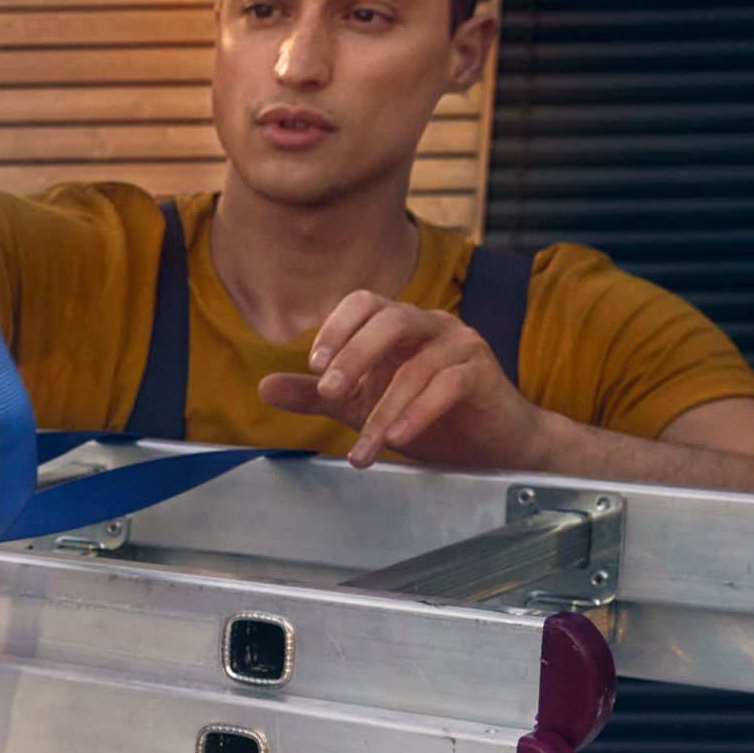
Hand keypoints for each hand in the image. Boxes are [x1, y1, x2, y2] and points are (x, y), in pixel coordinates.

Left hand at [259, 293, 552, 469]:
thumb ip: (315, 396)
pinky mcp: (483, 374)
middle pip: (390, 320)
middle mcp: (432, 325)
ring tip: (361, 449)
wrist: (490, 446)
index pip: (364, 303)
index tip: (313, 366)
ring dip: (382, 410)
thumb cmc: (425, 417)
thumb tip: (263, 387)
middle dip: (355, 355)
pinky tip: (397, 437)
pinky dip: (418, 412)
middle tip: (329, 392)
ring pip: (416, 366)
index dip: (337, 328)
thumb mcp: (360, 406)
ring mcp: (461, 346)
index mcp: (399, 324)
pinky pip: (448, 385)